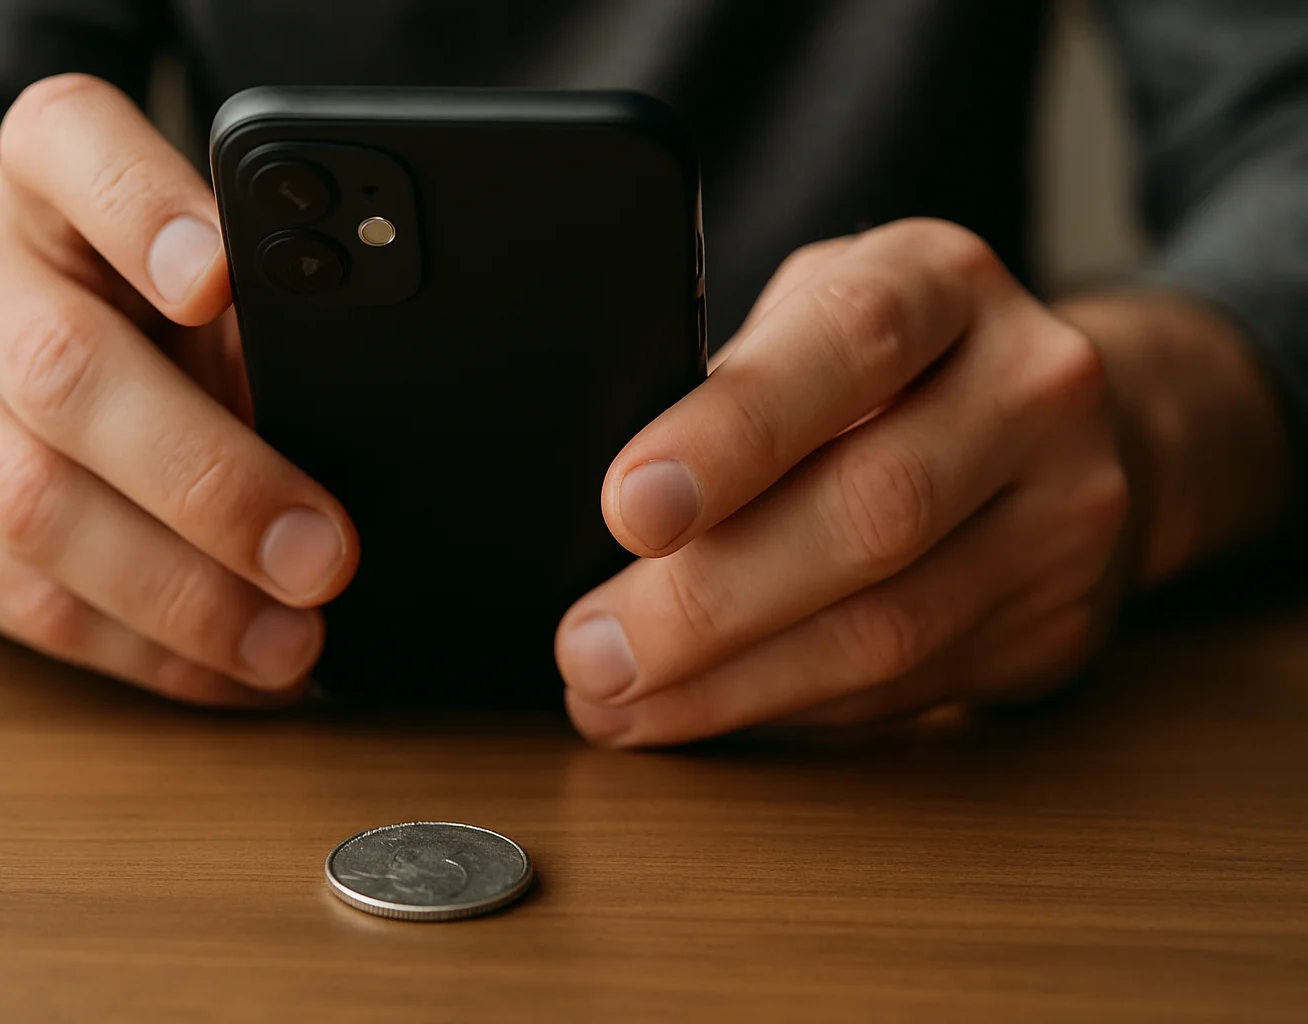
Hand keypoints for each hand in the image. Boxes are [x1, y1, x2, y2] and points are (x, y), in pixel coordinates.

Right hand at [0, 75, 358, 704]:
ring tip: (291, 643)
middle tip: (321, 556)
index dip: (147, 211)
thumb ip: (253, 325)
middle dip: (211, 483)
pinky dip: (144, 650)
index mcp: (39, 181)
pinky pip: (23, 600)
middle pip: (66, 370)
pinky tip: (226, 668)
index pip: (72, 148)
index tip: (223, 276)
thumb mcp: (184, 283)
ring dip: (185, 597)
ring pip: (36, 508)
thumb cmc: (116, 312)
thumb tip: (359, 429)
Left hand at [558, 219, 1136, 745]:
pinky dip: (782, 708)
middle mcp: (1031, 387)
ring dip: (731, 684)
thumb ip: (736, 390)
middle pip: (872, 510)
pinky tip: (704, 710)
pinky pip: (900, 689)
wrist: (1076, 429)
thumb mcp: (814, 323)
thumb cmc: (892, 369)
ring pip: (887, 629)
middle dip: (707, 600)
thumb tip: (612, 519)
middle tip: (593, 650)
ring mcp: (1066, 512)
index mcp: (943, 282)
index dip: (733, 431)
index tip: (628, 507)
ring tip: (620, 701)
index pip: (847, 343)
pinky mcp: (1059, 621)